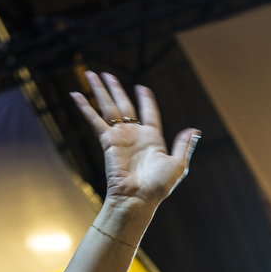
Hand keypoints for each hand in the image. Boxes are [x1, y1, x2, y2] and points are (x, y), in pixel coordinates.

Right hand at [72, 72, 199, 208]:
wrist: (138, 198)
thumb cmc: (158, 186)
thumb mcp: (177, 164)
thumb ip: (183, 145)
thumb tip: (194, 130)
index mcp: (152, 138)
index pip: (149, 113)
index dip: (146, 100)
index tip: (142, 88)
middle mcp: (135, 135)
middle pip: (124, 105)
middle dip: (115, 89)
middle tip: (106, 74)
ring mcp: (120, 137)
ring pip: (108, 107)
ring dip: (100, 91)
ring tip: (91, 74)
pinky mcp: (108, 141)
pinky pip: (95, 121)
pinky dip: (85, 108)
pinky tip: (76, 95)